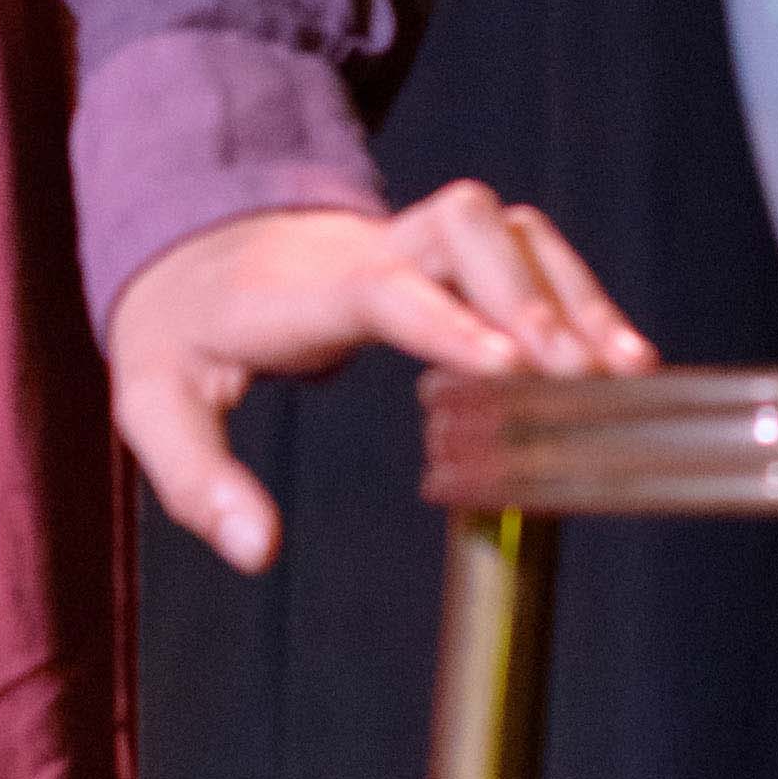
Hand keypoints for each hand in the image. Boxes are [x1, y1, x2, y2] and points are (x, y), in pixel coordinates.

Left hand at [108, 181, 654, 576]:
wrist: (192, 249)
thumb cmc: (180, 335)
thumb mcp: (154, 408)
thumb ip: (197, 481)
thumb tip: (256, 551)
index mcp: (293, 287)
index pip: (379, 285)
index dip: (448, 319)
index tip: (510, 370)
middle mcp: (364, 246)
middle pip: (462, 227)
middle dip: (527, 295)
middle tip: (577, 378)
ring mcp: (411, 242)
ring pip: (509, 230)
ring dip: (570, 293)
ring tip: (623, 372)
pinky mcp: (447, 254)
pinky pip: (527, 252)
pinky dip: (577, 295)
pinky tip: (616, 359)